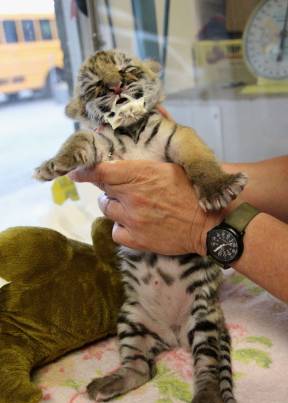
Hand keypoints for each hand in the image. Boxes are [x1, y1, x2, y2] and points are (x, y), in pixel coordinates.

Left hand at [69, 160, 223, 254]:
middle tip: (124, 190)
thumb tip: (151, 125)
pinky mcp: (136, 239)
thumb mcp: (175, 166)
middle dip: (109, 189)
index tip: (76, 171)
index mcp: (142, 174)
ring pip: (107, 210)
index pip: (101, 171)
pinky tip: (134, 225)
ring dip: (115, 207)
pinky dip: (121, 228)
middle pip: (103, 191)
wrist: (210, 225)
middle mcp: (132, 197)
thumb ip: (152, 156)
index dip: (85, 171)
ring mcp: (133, 219)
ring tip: (132, 207)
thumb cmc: (194, 193)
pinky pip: (116, 232)